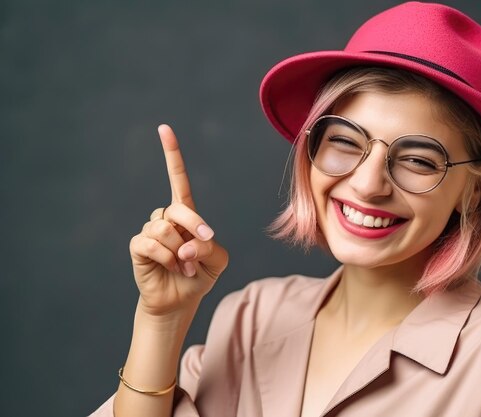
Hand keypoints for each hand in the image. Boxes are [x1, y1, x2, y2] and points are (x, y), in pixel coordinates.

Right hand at [129, 125, 228, 316]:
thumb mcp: (217, 260)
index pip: (178, 179)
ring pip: (166, 230)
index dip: (171, 155)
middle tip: (204, 244)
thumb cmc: (200, 274)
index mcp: (186, 214)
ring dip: (181, 253)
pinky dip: (168, 259)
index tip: (163, 128)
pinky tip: (171, 267)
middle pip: (178, 208)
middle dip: (194, 226)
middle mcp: (166, 217)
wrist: (180, 300)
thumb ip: (208, 247)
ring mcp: (150, 230)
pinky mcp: (138, 246)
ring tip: (183, 265)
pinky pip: (153, 244)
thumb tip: (183, 245)